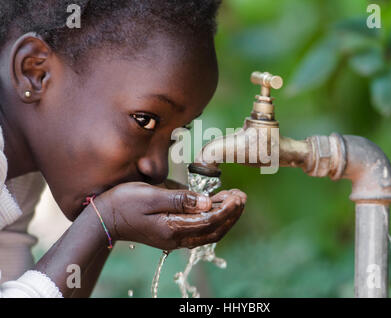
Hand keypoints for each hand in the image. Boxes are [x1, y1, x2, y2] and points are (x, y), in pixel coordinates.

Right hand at [90, 183, 245, 249]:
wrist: (105, 218)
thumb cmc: (124, 202)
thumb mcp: (151, 195)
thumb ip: (180, 199)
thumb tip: (207, 202)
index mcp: (173, 228)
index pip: (210, 221)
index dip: (227, 209)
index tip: (238, 196)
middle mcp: (177, 238)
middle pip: (214, 230)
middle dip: (231, 214)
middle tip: (242, 196)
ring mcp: (175, 238)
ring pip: (209, 232)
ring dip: (224, 217)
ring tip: (235, 200)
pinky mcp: (172, 234)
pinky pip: (199, 230)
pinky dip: (213, 220)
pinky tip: (217, 206)